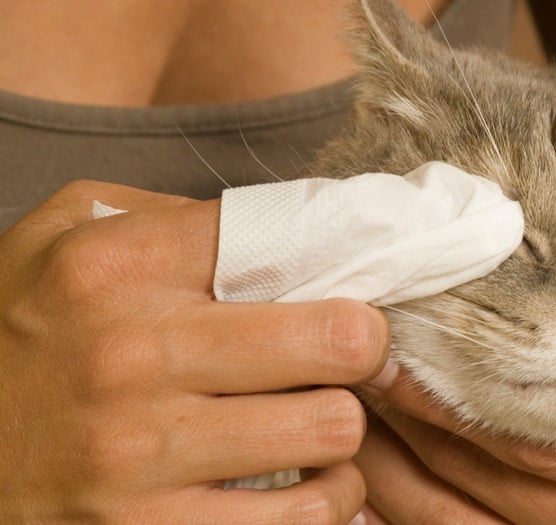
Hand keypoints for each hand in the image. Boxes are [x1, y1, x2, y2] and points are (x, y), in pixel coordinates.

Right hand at [0, 181, 389, 523]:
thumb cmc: (25, 332)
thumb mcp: (66, 238)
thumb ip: (169, 217)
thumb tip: (290, 225)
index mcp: (117, 268)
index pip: (289, 241)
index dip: (343, 266)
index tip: (350, 291)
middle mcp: (131, 355)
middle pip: (336, 340)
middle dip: (365, 348)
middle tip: (354, 358)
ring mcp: (138, 455)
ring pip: (332, 431)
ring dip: (343, 430)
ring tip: (320, 423)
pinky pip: (302, 517)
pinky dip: (323, 500)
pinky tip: (301, 483)